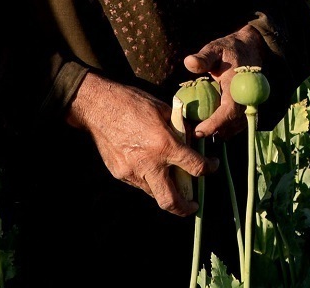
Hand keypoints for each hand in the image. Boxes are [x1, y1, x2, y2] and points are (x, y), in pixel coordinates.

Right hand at [66, 71, 216, 215]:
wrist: (97, 106)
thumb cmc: (132, 102)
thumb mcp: (162, 110)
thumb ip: (178, 128)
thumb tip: (191, 139)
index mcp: (164, 145)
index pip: (195, 167)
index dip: (209, 168)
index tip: (212, 166)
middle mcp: (149, 164)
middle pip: (170, 201)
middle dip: (185, 208)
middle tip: (193, 204)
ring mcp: (132, 172)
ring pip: (154, 193)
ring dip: (165, 190)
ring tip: (170, 179)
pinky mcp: (119, 173)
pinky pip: (139, 183)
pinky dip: (148, 179)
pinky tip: (148, 165)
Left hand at [184, 24, 267, 139]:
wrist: (250, 48)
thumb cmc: (229, 49)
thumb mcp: (215, 49)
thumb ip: (204, 57)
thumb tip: (188, 62)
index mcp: (237, 84)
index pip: (229, 109)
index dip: (215, 123)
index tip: (198, 131)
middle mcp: (247, 96)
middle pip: (233, 123)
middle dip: (214, 131)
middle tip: (193, 134)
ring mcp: (250, 103)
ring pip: (237, 126)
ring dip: (220, 131)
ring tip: (199, 130)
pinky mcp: (249, 107)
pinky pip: (238, 123)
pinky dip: (225, 128)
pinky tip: (209, 126)